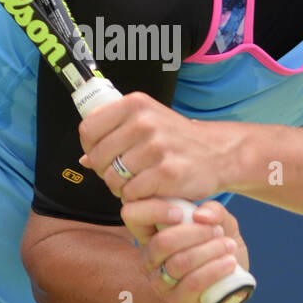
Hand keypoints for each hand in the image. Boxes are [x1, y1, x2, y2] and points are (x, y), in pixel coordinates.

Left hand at [78, 91, 237, 203]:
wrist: (218, 153)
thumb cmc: (178, 139)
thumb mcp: (147, 122)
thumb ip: (114, 134)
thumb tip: (83, 158)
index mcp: (135, 104)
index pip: (88, 129)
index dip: (90, 148)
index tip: (103, 155)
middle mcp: (144, 122)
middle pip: (97, 157)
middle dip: (105, 172)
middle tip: (122, 175)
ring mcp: (156, 147)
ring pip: (112, 178)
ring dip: (120, 187)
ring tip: (137, 182)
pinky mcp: (167, 172)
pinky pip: (131, 193)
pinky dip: (136, 198)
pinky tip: (148, 191)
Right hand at [120, 197, 249, 302]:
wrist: (234, 291)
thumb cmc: (221, 253)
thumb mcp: (223, 226)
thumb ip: (215, 212)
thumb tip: (201, 215)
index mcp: (152, 235)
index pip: (132, 215)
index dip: (154, 209)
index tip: (183, 212)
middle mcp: (149, 261)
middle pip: (162, 242)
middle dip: (196, 233)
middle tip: (218, 232)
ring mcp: (161, 286)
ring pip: (179, 263)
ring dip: (209, 251)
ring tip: (228, 246)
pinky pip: (192, 284)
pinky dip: (214, 270)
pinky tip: (229, 263)